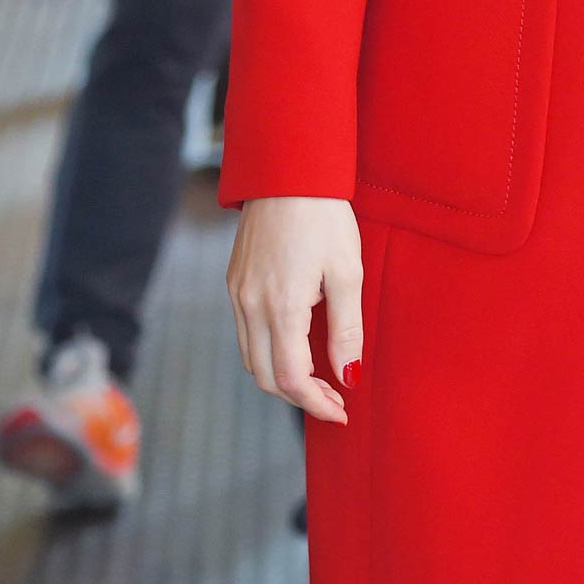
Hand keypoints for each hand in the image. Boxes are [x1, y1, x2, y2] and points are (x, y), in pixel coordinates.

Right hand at [228, 196, 363, 424]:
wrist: (287, 172)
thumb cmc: (324, 216)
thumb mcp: (347, 272)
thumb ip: (346, 329)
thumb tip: (349, 376)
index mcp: (280, 306)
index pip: (290, 377)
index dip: (315, 403)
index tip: (341, 410)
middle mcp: (250, 304)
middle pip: (265, 376)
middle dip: (299, 397)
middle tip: (333, 399)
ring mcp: (237, 293)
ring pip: (251, 357)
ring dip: (281, 377)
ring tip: (317, 378)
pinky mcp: (234, 281)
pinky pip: (245, 332)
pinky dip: (268, 351)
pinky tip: (296, 344)